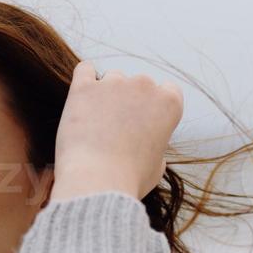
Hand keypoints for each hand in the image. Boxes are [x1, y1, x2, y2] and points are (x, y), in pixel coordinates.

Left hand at [48, 60, 183, 203]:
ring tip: (97, 125)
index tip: (145, 122)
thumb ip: (156, 145)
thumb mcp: (157, 166)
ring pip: (112, 78)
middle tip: (118, 130)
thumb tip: (147, 142)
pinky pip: (85, 70)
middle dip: (130, 102)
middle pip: (139, 84)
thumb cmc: (129, 180)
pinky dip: (85, 79)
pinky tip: (83, 96)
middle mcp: (144, 85)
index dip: (156, 107)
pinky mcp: (84, 87)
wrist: (96, 182)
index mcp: (169, 103)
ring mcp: (113, 83)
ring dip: (107, 94)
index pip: (168, 90)